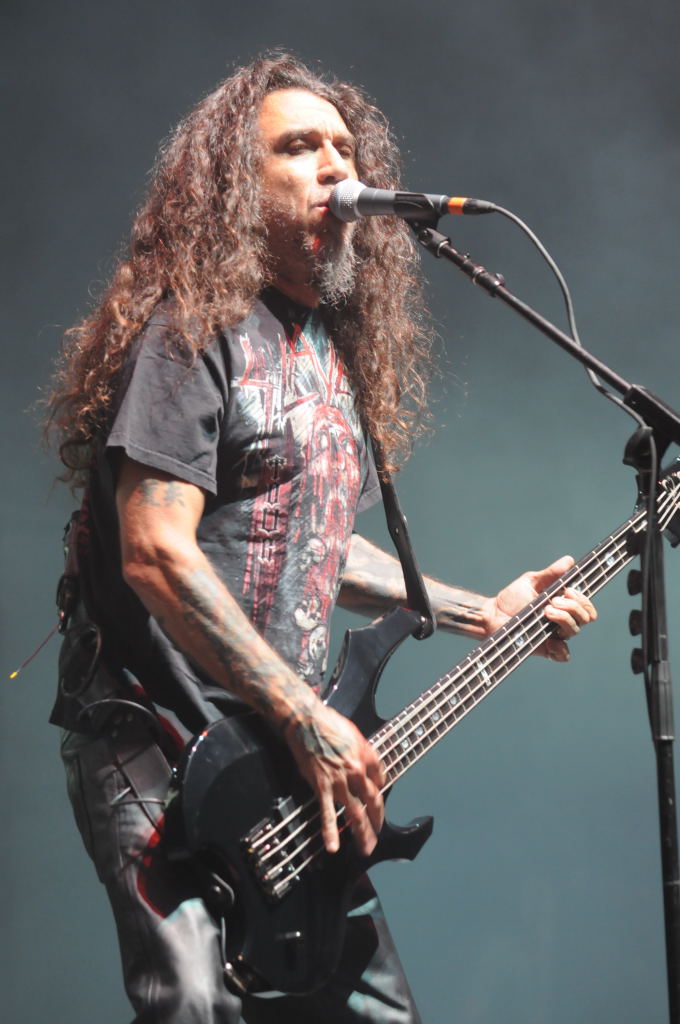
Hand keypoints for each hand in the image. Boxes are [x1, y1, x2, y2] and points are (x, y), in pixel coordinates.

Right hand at [283, 704, 385, 855]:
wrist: (307, 721)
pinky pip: (327, 813)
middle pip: (372, 804)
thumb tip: (372, 771)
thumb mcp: (357, 735)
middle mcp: (357, 773)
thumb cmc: (330, 724)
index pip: (379, 785)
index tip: (375, 808)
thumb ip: (366, 754)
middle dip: (376, 823)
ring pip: (355, 813)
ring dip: (362, 833)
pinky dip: (330, 831)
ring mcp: (340, 782)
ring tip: (365, 847)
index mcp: (367, 759)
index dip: (377, 798)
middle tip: (377, 836)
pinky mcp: (322, 786)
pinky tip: (333, 846)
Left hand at [483, 555, 596, 660]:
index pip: (586, 606)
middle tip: (553, 600)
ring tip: (546, 610)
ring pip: (574, 631)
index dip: (583, 599)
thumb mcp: (531, 581)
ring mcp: (555, 636)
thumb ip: (551, 573)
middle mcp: (563, 621)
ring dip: (564, 618)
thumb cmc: (512, 598)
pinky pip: (562, 655)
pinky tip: (551, 640)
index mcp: (563, 606)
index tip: (568, 590)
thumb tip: (569, 560)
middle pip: (584, 618)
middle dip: (573, 606)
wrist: (493, 614)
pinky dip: (561, 649)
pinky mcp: (545, 649)